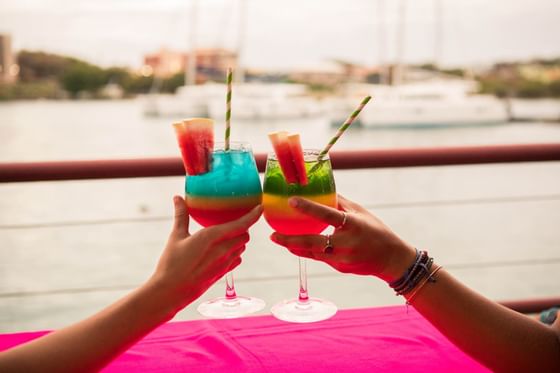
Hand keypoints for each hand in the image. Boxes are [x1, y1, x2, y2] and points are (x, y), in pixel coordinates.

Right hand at [149, 196, 261, 311]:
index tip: (260, 207)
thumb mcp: (176, 236)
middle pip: (244, 235)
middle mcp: (222, 250)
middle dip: (242, 228)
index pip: (241, 224)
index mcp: (212, 237)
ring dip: (238, 241)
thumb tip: (178, 197)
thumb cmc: (171, 263)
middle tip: (233, 222)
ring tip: (226, 236)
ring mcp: (224, 263)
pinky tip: (222, 252)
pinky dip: (234, 253)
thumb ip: (181, 215)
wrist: (170, 292)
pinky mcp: (222, 274)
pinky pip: (236, 260)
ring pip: (241, 247)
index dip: (253, 215)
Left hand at [270, 195, 415, 281]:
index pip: (328, 214)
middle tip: (272, 235)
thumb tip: (320, 189)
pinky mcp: (339, 267)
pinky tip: (293, 246)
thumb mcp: (361, 213)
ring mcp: (342, 258)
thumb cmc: (376, 230)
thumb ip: (340, 203)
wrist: (391, 259)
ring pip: (313, 253)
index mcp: (353, 225)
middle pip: (313, 242)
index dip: (309, 208)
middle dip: (290, 240)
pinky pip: (319, 258)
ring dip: (294, 246)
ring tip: (278, 239)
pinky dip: (305, 251)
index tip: (291, 201)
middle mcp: (346, 243)